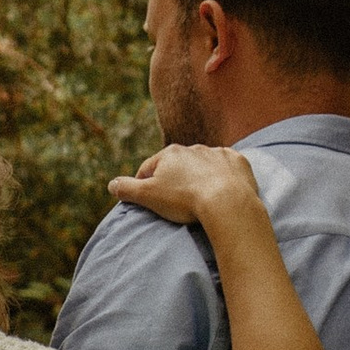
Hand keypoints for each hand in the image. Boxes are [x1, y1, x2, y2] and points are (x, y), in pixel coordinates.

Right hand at [109, 141, 262, 230]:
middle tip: (173, 200)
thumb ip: (127, 189)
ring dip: (198, 177)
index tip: (144, 198)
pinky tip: (221, 190)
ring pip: (202, 165)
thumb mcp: (148, 196)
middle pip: (176, 165)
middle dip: (173, 179)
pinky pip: (226, 168)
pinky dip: (222, 177)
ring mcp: (217, 154)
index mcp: (169, 154)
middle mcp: (193, 148)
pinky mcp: (238, 162)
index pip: (149, 168)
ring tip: (198, 197)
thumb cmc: (184, 199)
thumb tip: (111, 184)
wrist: (228, 202)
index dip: (143, 183)